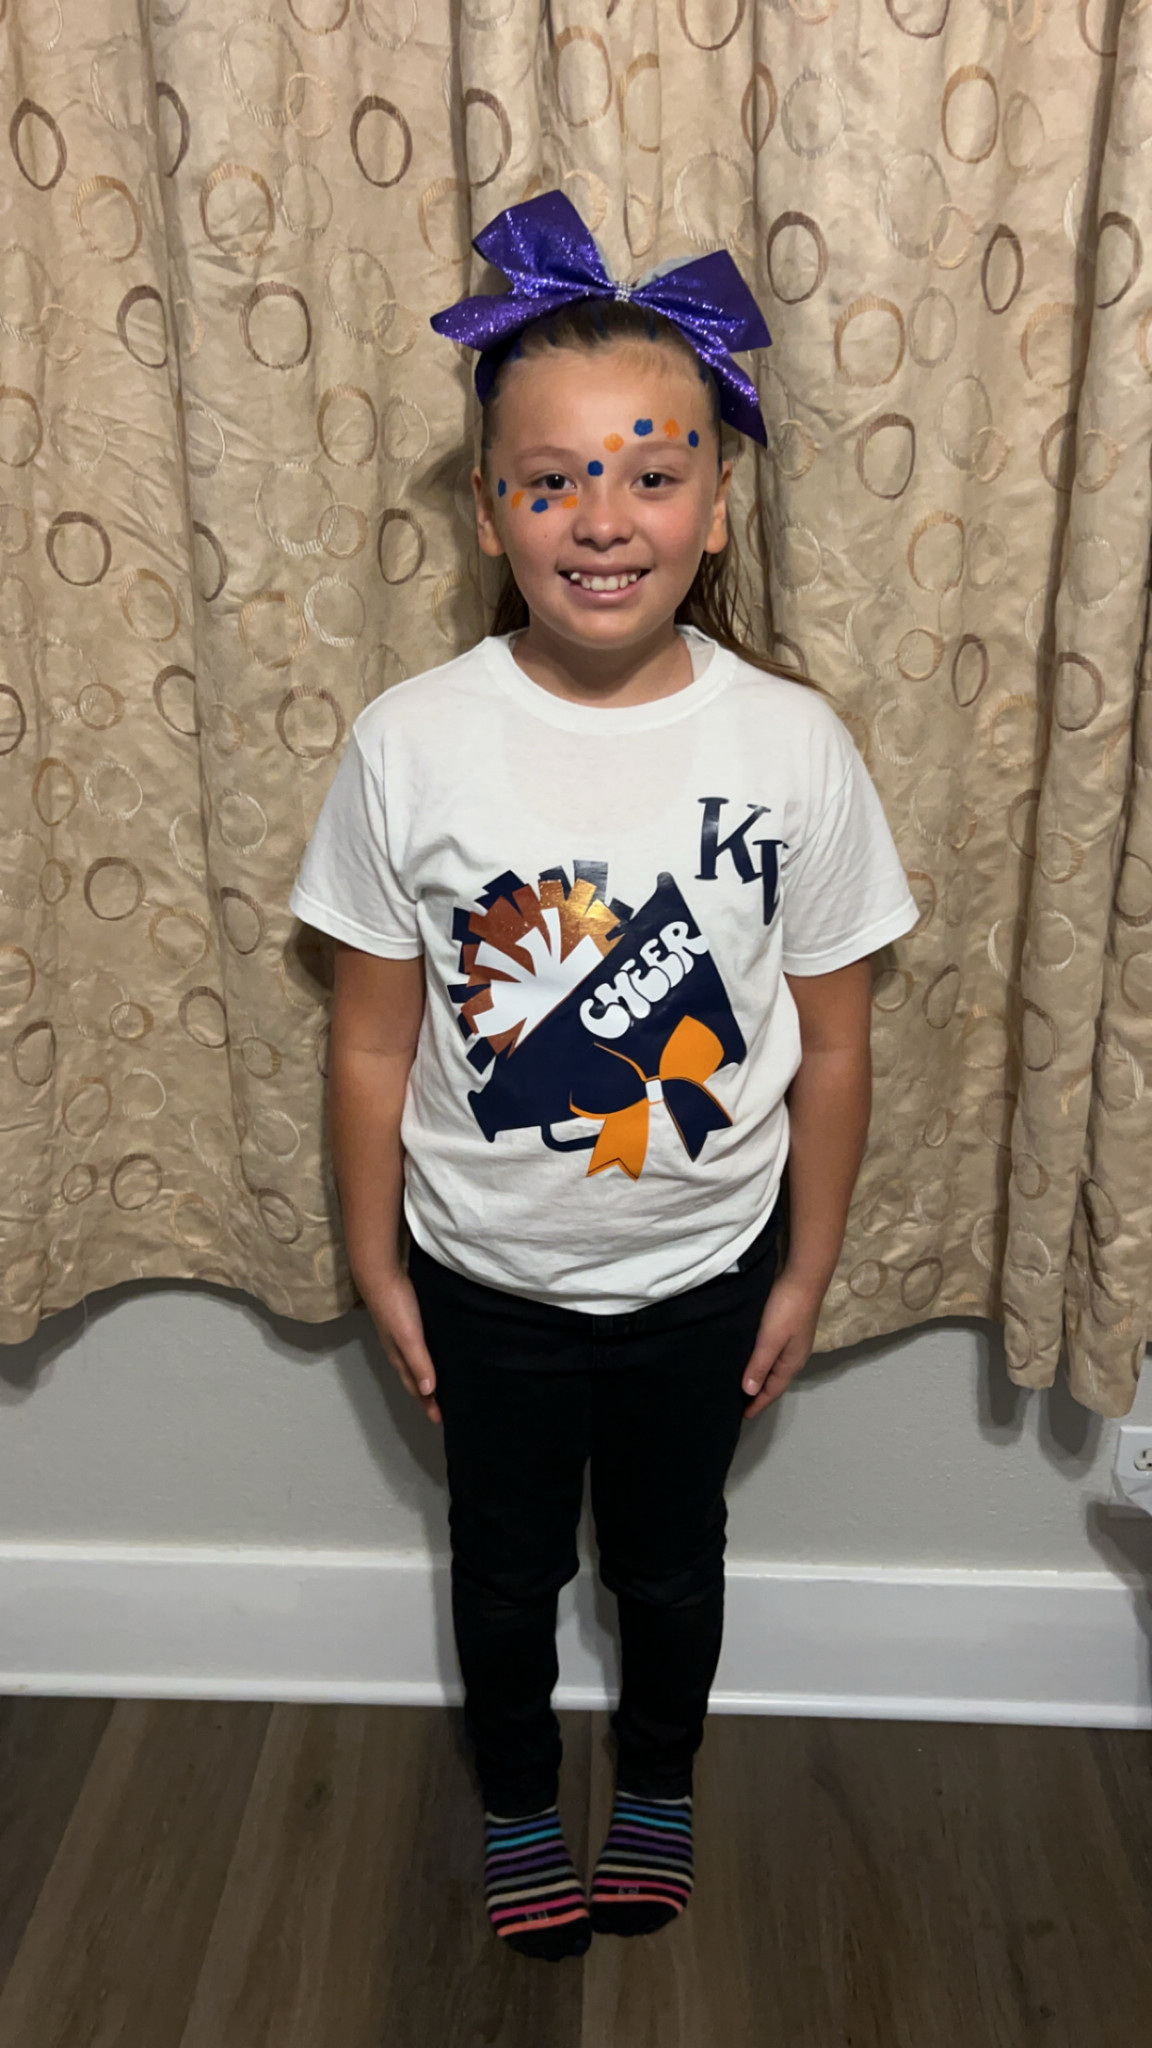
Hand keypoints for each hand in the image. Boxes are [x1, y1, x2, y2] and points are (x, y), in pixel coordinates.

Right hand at [362, 1266, 440, 1424]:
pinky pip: (420, 1346)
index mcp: (399, 1357)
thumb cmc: (395, 1306)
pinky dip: (428, 1356)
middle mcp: (399, 1349)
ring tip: (440, 1385)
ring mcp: (402, 1334)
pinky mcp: (407, 1320)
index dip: (427, 1403)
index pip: (416, 1387)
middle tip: (442, 1408)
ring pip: (416, 1363)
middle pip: (415, 1378)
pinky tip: (436, 1351)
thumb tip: (429, 1391)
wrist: (380, 1273)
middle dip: (427, 1395)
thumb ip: (419, 1362)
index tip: (440, 1419)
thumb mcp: (409, 1338)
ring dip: (427, 1376)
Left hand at [741, 1270, 824, 1419]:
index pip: (772, 1390)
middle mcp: (794, 1356)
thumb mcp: (770, 1340)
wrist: (804, 1277)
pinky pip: (773, 1353)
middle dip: (759, 1393)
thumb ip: (759, 1366)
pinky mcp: (789, 1328)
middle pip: (775, 1381)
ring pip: (774, 1367)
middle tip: (739, 1402)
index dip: (758, 1403)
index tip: (743, 1416)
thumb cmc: (786, 1310)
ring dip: (760, 1377)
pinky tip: (752, 1356)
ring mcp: (794, 1341)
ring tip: (743, 1382)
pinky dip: (762, 1361)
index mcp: (791, 1363)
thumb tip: (749, 1392)